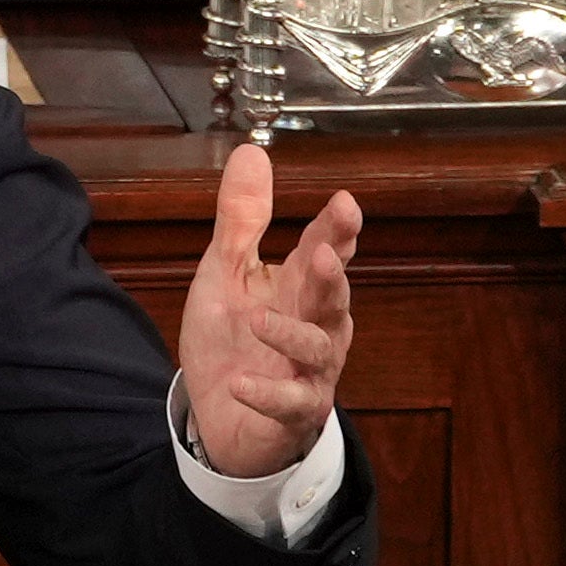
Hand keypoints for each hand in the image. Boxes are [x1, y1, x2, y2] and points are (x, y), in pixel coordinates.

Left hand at [174, 136, 356, 477]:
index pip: (324, 250)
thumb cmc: (233, 338)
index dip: (337, 229)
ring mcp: (309, 371)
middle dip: (332, 276)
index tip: (345, 204)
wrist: (221, 413)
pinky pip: (289, 404)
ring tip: (258, 319)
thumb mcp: (226, 272)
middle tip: (324, 255)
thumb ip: (242, 219)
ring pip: (318, 349)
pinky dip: (266, 394)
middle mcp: (315, 325)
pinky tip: (240, 383)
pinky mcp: (294, 412)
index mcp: (299, 286)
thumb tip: (251, 152)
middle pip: (332, 297)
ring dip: (291, 333)